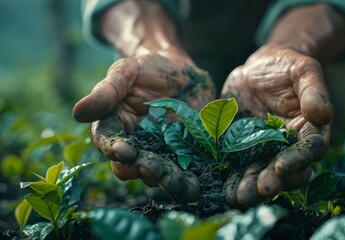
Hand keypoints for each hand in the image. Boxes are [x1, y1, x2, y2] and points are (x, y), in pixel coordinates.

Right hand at [73, 53, 215, 201]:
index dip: (114, 149)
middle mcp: (134, 146)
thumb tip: (77, 113)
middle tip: (156, 169)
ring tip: (177, 182)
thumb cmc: (148, 69)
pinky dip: (188, 182)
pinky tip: (196, 185)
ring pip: (157, 175)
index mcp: (115, 126)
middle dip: (143, 169)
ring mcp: (159, 153)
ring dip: (166, 181)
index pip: (107, 142)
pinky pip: (183, 173)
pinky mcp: (182, 157)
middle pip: (131, 167)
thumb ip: (106, 92)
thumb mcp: (126, 72)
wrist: (182, 73)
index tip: (126, 150)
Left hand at [221, 46, 332, 206]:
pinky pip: (238, 167)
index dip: (296, 161)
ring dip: (251, 188)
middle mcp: (287, 147)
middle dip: (272, 182)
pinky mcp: (242, 150)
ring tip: (239, 197)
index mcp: (308, 131)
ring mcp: (264, 151)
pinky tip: (222, 190)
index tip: (280, 167)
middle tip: (260, 190)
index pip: (307, 150)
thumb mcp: (303, 71)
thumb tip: (324, 114)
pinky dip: (231, 180)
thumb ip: (314, 92)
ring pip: (260, 174)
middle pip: (284, 171)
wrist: (258, 69)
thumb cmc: (286, 67)